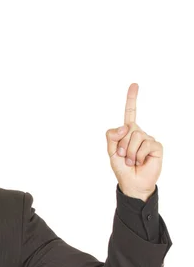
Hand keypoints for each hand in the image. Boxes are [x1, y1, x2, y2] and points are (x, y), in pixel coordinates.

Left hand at [106, 83, 162, 201]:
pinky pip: (145, 145)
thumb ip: (112, 136)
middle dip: (121, 145)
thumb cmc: (122, 167)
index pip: (130, 113)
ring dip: (129, 152)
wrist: (132, 182)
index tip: (134, 84)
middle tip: (123, 157)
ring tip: (131, 161)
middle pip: (126, 129)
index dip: (131, 99)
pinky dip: (138, 156)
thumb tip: (126, 126)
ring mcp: (148, 139)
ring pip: (135, 136)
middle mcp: (139, 132)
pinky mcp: (156, 146)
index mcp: (127, 132)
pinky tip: (140, 161)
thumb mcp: (111, 151)